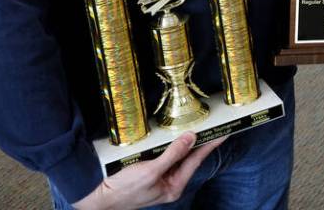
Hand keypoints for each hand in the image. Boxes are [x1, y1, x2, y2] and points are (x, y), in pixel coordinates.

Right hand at [72, 132, 223, 209]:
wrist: (100, 197)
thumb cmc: (123, 190)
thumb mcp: (150, 171)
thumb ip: (172, 154)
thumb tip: (191, 138)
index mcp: (174, 186)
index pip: (196, 160)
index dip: (210, 145)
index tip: (223, 133)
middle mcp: (170, 182)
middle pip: (189, 157)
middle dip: (199, 141)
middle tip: (212, 125)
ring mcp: (160, 177)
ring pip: (177, 155)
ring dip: (183, 141)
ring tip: (196, 126)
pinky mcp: (150, 171)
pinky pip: (165, 155)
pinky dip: (169, 145)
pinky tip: (172, 136)